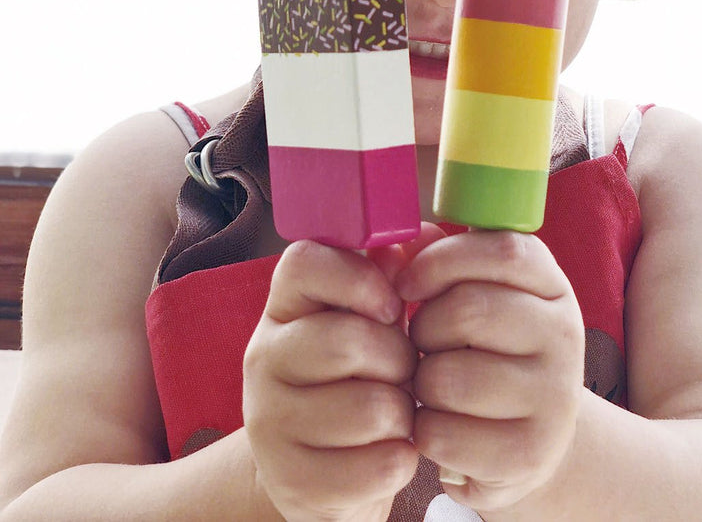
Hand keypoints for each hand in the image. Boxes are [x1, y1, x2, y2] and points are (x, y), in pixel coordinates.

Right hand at [243, 240, 418, 521]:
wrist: (325, 469)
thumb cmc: (360, 377)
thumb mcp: (369, 319)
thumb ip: (392, 272)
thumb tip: (422, 235)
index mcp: (284, 307)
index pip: (303, 262)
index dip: (359, 278)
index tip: (391, 305)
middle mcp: (263, 358)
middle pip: (348, 340)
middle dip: (398, 357)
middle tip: (403, 371)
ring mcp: (269, 423)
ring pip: (370, 408)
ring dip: (403, 413)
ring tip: (397, 413)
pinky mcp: (293, 482)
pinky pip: (378, 465)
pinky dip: (402, 459)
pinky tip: (391, 452)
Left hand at [396, 228, 584, 513]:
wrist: (529, 441)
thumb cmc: (485, 355)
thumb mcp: (473, 300)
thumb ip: (434, 263)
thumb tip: (390, 247)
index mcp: (552, 286)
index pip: (503, 251)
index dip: (442, 260)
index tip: (407, 284)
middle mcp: (564, 335)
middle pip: (468, 311)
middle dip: (424, 328)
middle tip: (424, 345)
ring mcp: (554, 396)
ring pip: (448, 377)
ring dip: (421, 383)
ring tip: (434, 386)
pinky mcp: (530, 453)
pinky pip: (442, 433)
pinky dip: (424, 430)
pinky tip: (440, 425)